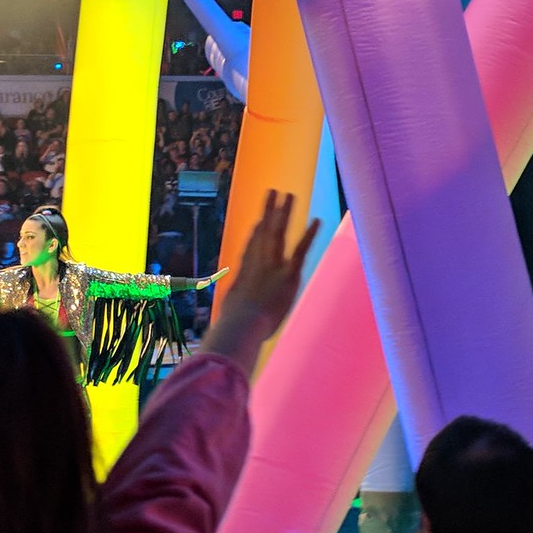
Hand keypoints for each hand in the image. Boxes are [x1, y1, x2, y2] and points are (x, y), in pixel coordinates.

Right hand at [201, 192, 319, 372]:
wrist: (243, 325)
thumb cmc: (233, 331)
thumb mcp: (228, 326)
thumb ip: (228, 326)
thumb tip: (218, 340)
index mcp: (243, 275)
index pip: (250, 248)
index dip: (256, 233)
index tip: (261, 220)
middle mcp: (256, 263)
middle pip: (263, 231)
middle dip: (269, 211)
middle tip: (272, 192)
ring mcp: (271, 265)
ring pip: (278, 231)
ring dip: (283, 212)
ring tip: (287, 194)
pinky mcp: (288, 272)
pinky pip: (300, 249)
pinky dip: (308, 233)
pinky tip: (315, 219)